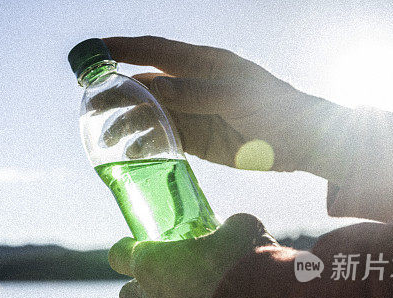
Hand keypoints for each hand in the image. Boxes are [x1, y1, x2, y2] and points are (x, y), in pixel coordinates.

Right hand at [102, 36, 332, 171]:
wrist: (302, 141)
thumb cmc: (275, 110)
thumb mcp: (234, 97)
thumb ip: (193, 93)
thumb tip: (150, 87)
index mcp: (201, 63)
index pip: (153, 50)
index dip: (121, 48)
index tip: (92, 51)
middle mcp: (191, 84)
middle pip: (144, 84)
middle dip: (116, 94)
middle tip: (90, 108)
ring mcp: (192, 111)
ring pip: (149, 113)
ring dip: (128, 124)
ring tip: (109, 140)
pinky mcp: (196, 138)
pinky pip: (163, 137)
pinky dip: (146, 144)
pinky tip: (133, 154)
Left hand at [109, 214, 276, 297]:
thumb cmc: (251, 269)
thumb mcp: (243, 230)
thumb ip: (227, 229)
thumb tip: (232, 230)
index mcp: (154, 266)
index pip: (119, 254)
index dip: (128, 250)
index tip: (141, 248)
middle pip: (127, 296)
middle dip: (143, 289)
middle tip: (172, 282)